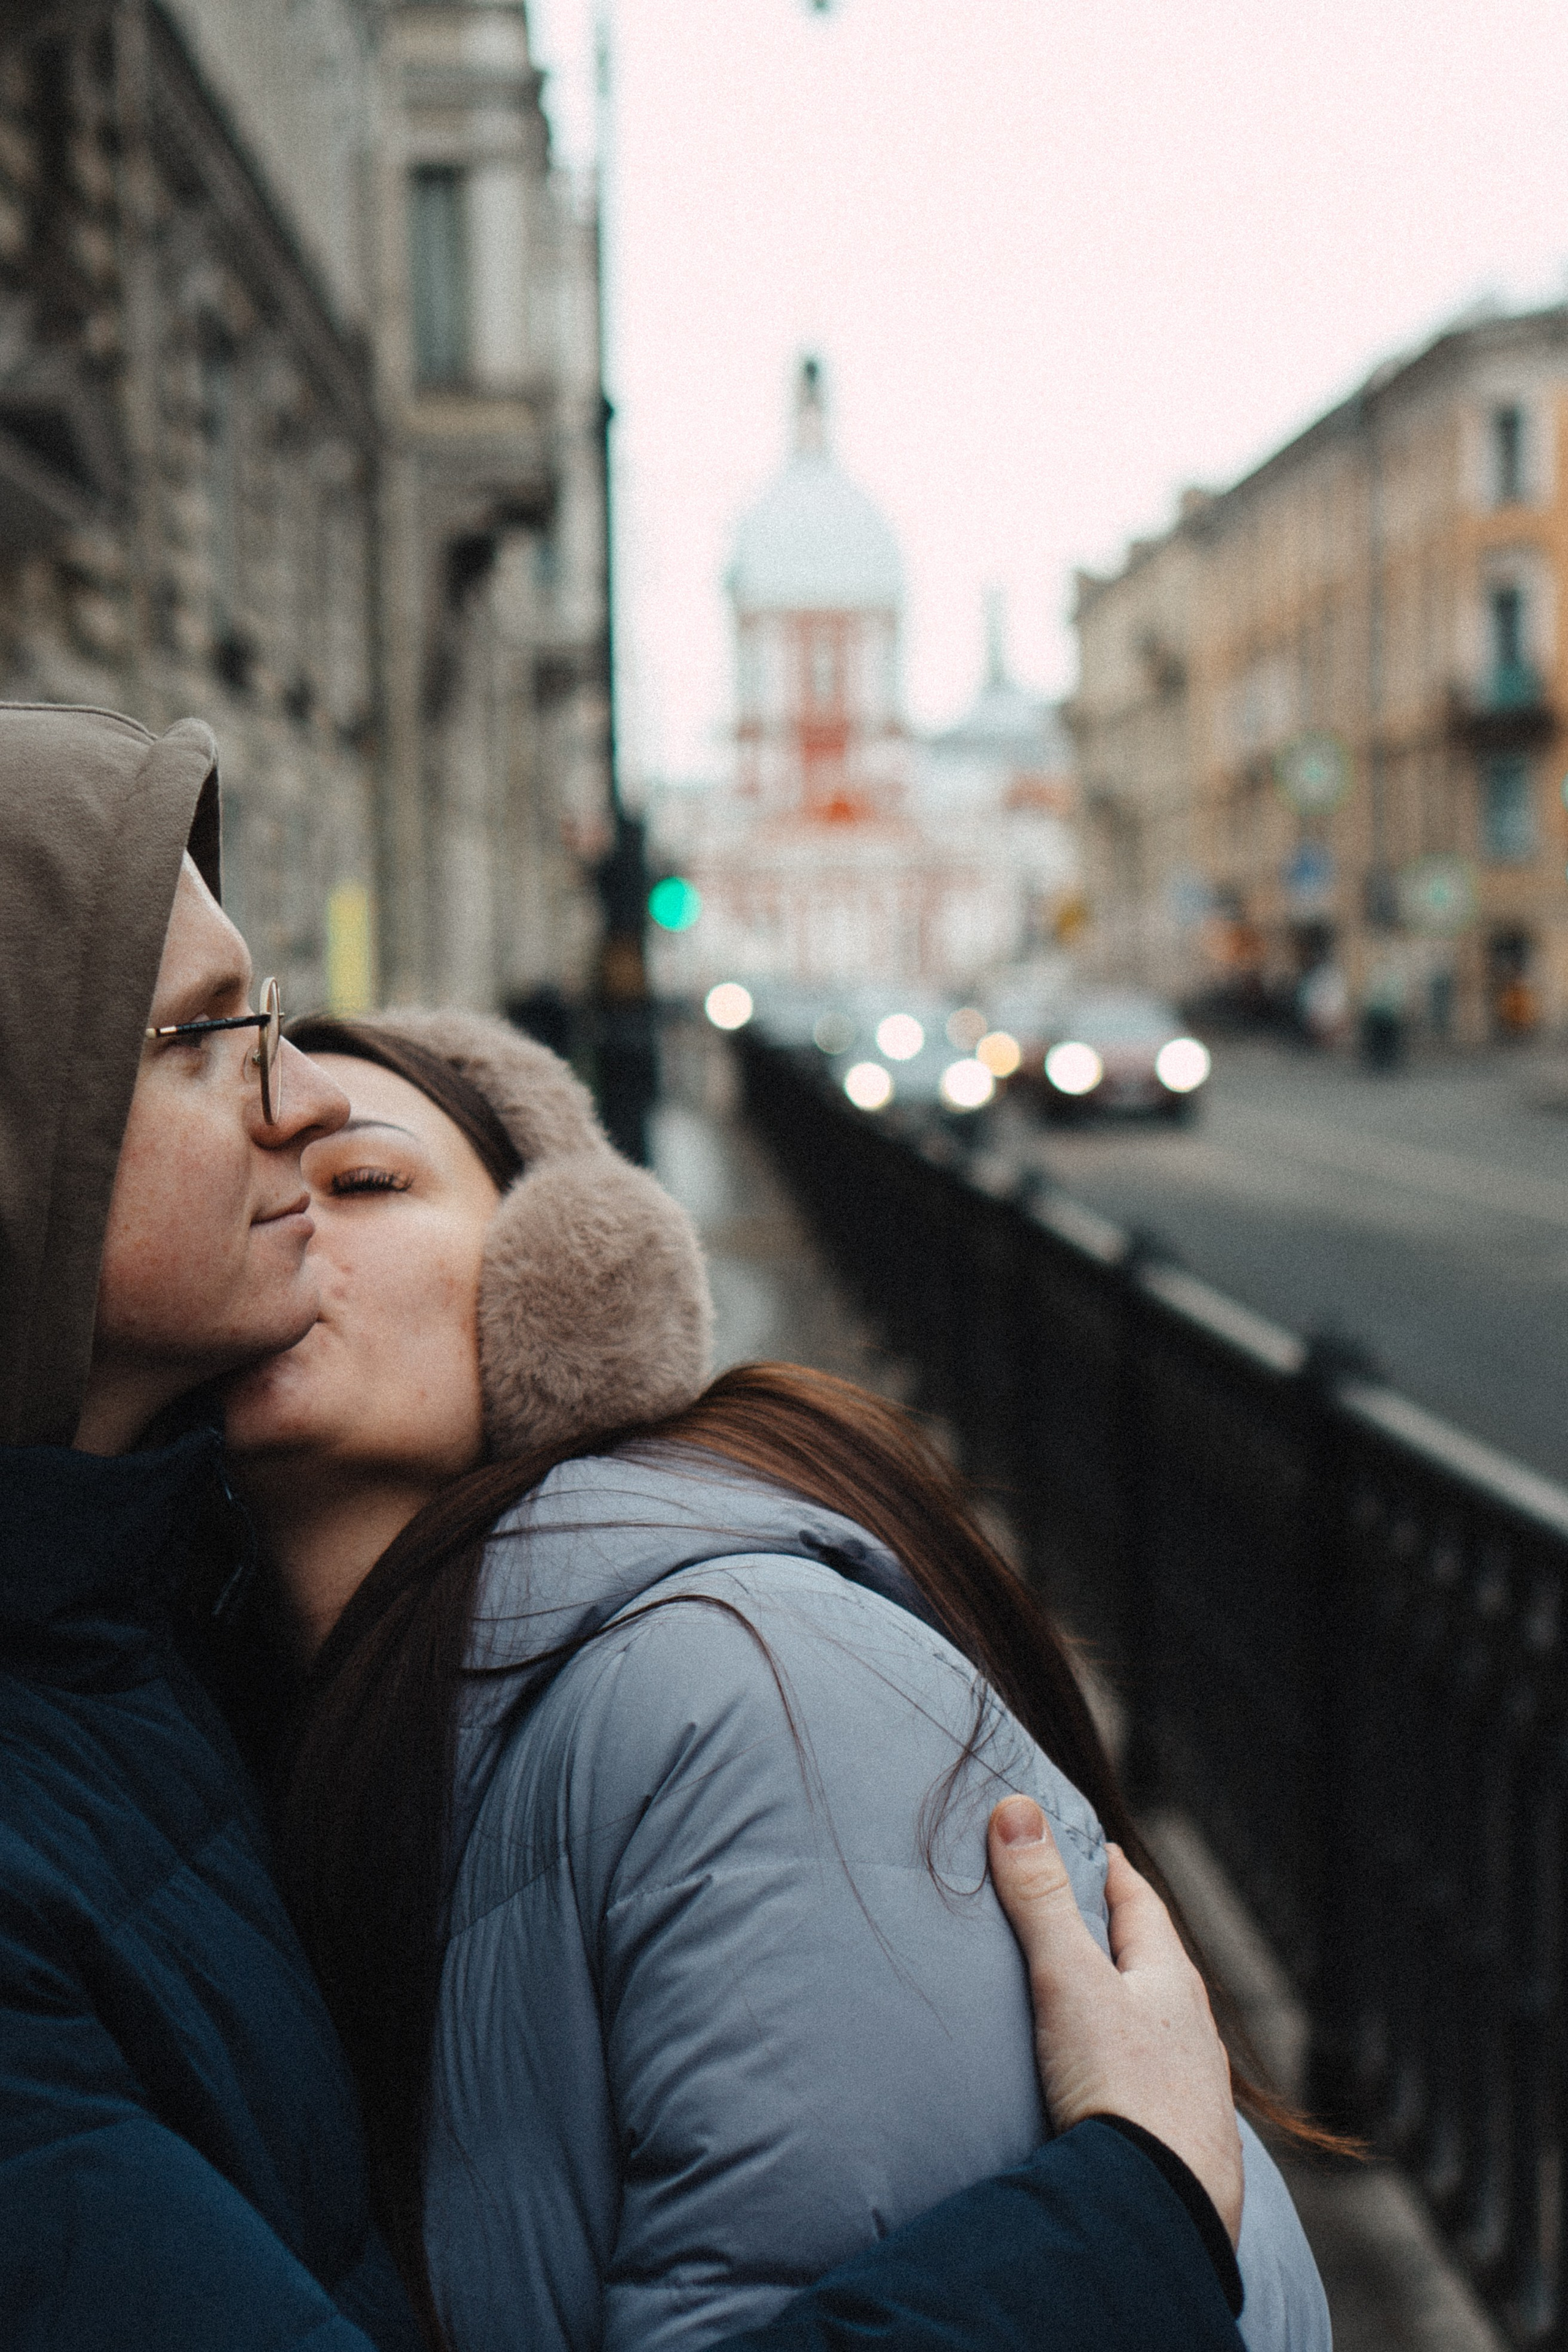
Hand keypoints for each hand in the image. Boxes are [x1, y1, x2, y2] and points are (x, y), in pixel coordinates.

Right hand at [988, 1796, 1243, 2246]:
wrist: (1163, 2213)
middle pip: (1150, 1963)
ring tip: (1089, 2003)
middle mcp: (1191, 2029)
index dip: (1109, 1868)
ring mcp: (1191, 2088)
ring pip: (1156, 2027)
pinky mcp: (1180, 2141)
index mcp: (1168, 1979)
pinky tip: (1107, 2087)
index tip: (1088, 1844)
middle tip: (1078, 1915)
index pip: (1139, 1901)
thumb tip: (1016, 1808)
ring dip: (1124, 2006)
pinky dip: (1125, 2066)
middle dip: (1115, 1937)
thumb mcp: (1069, 1981)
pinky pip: (1152, 2083)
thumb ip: (1039, 1900)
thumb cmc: (1122, 2089)